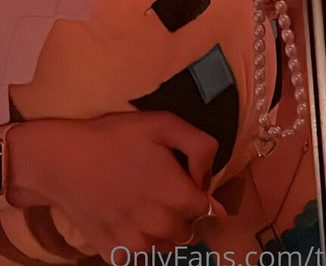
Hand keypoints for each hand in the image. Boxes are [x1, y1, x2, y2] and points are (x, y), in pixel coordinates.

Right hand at [6, 112, 225, 258]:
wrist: (63, 160)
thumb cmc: (115, 137)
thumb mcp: (164, 124)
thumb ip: (201, 149)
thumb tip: (211, 183)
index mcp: (179, 198)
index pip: (208, 208)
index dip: (196, 191)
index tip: (180, 179)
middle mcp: (163, 228)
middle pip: (189, 229)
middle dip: (181, 212)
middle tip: (158, 187)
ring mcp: (138, 246)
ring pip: (167, 246)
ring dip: (162, 230)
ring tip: (141, 201)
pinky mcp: (116, 255)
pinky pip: (141, 256)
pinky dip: (139, 242)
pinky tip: (125, 216)